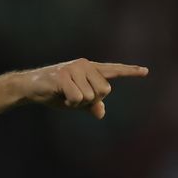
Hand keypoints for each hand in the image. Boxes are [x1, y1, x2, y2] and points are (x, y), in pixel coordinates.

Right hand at [22, 59, 148, 119]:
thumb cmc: (55, 93)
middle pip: (104, 90)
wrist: (31, 87)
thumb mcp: (75, 101)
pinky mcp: (63, 75)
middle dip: (91, 100)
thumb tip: (101, 112)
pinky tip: (59, 94)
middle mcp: (85, 65)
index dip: (130, 71)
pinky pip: (77, 97)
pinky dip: (70, 102)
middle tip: (74, 96)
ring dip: (77, 102)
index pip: (113, 70)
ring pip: (90, 96)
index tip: (145, 71)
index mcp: (90, 69)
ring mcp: (74, 68)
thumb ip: (90, 105)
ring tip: (64, 94)